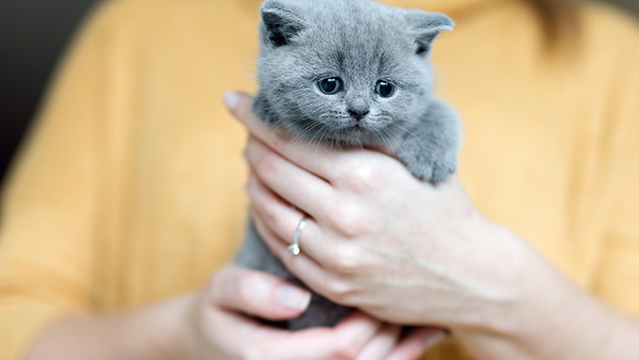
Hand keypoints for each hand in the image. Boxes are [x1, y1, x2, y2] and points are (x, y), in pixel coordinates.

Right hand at [167, 266, 444, 359]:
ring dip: (405, 346)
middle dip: (390, 331)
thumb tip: (296, 299)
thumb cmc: (217, 311)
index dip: (364, 322)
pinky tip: (425, 333)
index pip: (338, 350)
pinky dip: (403, 355)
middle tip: (411, 291)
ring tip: (430, 312)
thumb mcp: (218, 292)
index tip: (375, 286)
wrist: (208, 342)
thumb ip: (249, 291)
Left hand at [224, 91, 526, 328]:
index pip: (290, 139)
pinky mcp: (334, 284)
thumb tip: (325, 106)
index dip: (256, 118)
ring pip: (269, 210)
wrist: (471, 275)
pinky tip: (267, 205)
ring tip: (253, 167)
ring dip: (254, 184)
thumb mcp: (415, 158)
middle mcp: (345, 214)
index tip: (237, 101)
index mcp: (365, 174)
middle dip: (251, 146)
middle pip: (271, 171)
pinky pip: (282, 248)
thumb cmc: (445, 208)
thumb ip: (371, 135)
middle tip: (248, 133)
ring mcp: (336, 254)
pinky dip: (267, 222)